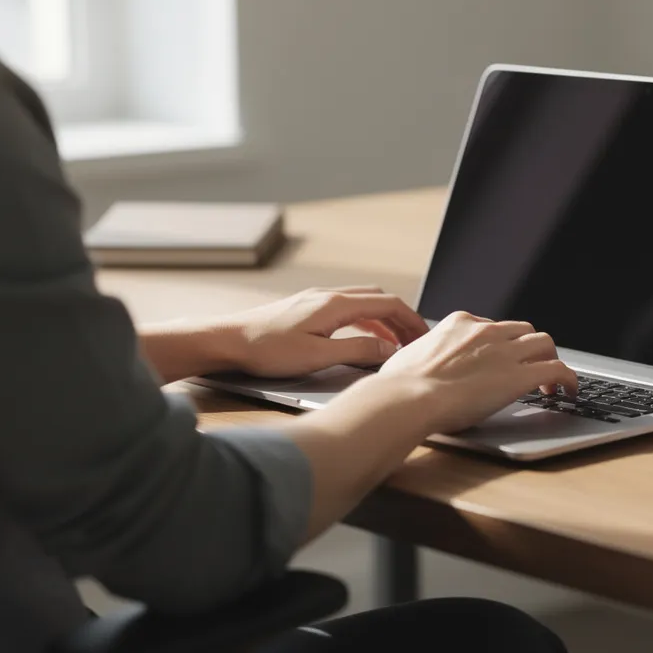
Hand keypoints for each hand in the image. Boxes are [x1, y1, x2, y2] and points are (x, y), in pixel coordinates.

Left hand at [212, 287, 431, 377]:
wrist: (226, 341)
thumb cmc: (266, 350)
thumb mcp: (317, 356)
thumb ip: (357, 352)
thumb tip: (389, 351)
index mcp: (335, 304)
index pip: (388, 303)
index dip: (412, 320)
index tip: (426, 337)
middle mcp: (328, 296)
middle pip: (378, 299)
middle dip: (402, 318)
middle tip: (417, 340)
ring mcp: (315, 300)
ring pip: (362, 302)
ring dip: (383, 320)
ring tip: (395, 343)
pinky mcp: (305, 309)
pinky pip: (346, 309)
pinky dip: (364, 321)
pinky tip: (362, 339)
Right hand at [370, 311, 577, 433]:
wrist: (408, 398)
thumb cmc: (399, 386)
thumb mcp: (406, 358)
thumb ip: (420, 357)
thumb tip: (410, 366)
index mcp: (458, 323)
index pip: (491, 326)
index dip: (500, 344)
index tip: (499, 358)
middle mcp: (486, 331)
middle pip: (522, 329)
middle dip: (528, 347)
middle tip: (528, 367)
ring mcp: (505, 351)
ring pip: (545, 342)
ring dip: (550, 359)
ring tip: (549, 381)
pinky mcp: (520, 376)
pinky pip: (559, 369)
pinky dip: (569, 379)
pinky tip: (569, 392)